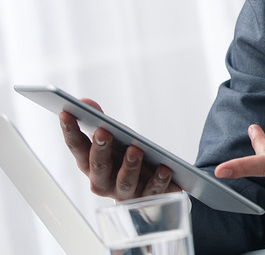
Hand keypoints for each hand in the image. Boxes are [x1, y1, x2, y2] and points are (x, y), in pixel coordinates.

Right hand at [59, 99, 179, 200]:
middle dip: (100, 149)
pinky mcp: (148, 197)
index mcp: (91, 165)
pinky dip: (158, 180)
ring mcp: (125, 192)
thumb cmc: (124, 159)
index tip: (65, 113)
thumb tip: (84, 102)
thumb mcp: (114, 138)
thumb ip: (99, 120)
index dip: (70, 131)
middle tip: (102, 132)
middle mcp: (104, 182)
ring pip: (124, 182)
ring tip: (135, 150)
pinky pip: (153, 191)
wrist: (147, 189)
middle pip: (98, 167)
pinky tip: (164, 169)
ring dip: (129, 166)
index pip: (77, 148)